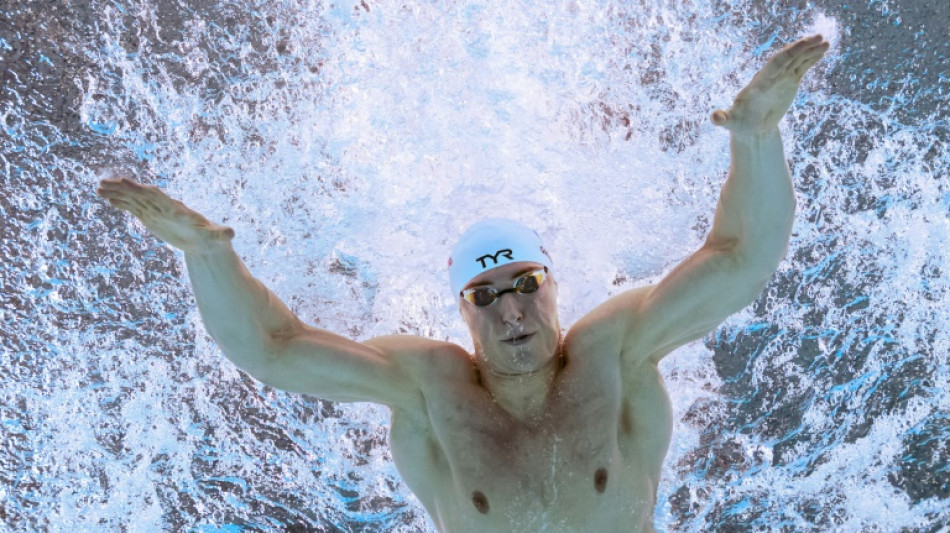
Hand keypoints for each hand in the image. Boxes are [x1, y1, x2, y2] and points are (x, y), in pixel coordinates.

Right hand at [96, 175, 234, 253]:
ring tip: (98, 188)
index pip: (156, 196)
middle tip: (102, 182)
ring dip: (118, 193)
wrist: (207, 242)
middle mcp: (165, 207)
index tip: (125, 181)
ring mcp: (157, 212)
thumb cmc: (213, 239)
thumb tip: (231, 234)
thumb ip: (222, 235)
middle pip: (141, 194)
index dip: (141, 189)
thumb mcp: (218, 238)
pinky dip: (122, 203)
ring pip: (135, 200)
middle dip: (123, 188)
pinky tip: (107, 199)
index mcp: (177, 209)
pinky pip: (134, 208)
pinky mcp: (153, 218)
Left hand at [711, 34, 829, 137]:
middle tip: (818, 38)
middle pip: (788, 57)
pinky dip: (812, 59)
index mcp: (759, 82)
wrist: (750, 127)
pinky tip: (823, 51)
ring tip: (826, 43)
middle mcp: (770, 76)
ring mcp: (781, 77)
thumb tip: (714, 118)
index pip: (775, 64)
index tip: (802, 45)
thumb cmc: (739, 124)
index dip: (789, 54)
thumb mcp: (730, 122)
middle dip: (802, 47)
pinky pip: (801, 67)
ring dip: (811, 51)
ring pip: (797, 60)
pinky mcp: (789, 82)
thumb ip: (722, 119)